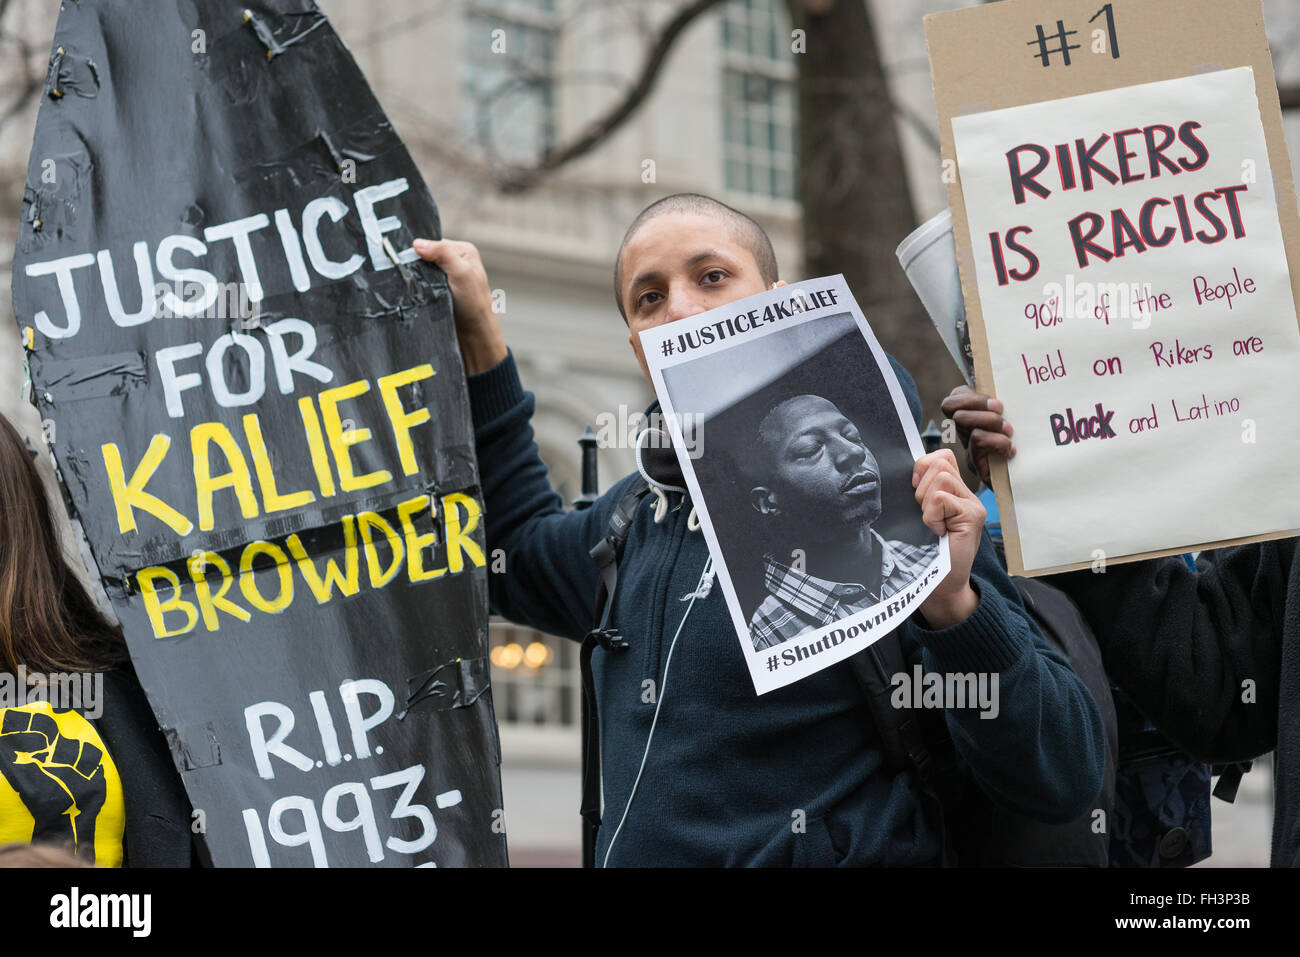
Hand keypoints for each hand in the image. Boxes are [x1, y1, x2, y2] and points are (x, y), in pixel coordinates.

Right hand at [412, 238, 507, 373]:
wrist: (474, 336)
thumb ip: (442, 254)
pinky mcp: (439, 293)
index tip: (408, 261)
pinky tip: (413, 295)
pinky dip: (417, 291)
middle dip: (417, 266)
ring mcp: (447, 279)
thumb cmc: (474, 305)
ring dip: (415, 280)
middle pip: (426, 258)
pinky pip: (422, 287)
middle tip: (410, 277)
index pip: (433, 243)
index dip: (420, 251)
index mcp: (463, 251)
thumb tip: (417, 243)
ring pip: (422, 273)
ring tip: (413, 288)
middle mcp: (456, 262)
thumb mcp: (461, 273)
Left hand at [912, 449, 984, 627]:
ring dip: (927, 502)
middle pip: (940, 462)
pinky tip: (937, 531)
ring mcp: (973, 505)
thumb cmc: (926, 553)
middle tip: (925, 514)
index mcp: (954, 491)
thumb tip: (909, 471)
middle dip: (922, 487)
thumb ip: (920, 492)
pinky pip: (942, 498)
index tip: (915, 491)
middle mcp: (967, 495)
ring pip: (941, 477)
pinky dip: (931, 515)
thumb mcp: (919, 515)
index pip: (941, 456)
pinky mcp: (973, 517)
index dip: (923, 467)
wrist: (940, 586)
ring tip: (932, 524)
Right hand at [939, 385, 1015, 485]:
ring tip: (1009, 431)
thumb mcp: (1013, 419)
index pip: (953, 399)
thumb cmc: (1023, 446)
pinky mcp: (978, 466)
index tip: (996, 402)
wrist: (1029, 481)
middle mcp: (966, 434)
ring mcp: (970, 450)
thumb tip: (1006, 380)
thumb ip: (1003, 405)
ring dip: (990, 423)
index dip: (968, 397)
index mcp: (972, 419)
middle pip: (953, 408)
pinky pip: (979, 442)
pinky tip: (1011, 450)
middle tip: (1001, 411)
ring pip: (964, 423)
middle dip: (979, 406)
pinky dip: (998, 442)